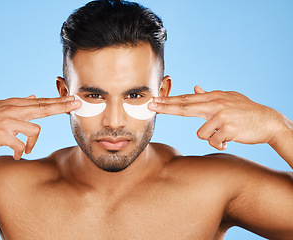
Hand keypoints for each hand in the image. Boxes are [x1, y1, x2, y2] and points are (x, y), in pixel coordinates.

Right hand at [0, 95, 80, 159]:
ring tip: (25, 149)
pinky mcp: (1, 134)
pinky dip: (20, 152)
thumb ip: (18, 102)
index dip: (58, 101)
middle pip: (43, 108)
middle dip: (62, 106)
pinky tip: (16, 156)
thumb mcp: (0, 107)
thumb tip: (33, 96)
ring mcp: (7, 122)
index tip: (73, 99)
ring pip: (34, 130)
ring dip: (32, 144)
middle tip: (77, 104)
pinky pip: (20, 145)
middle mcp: (13, 110)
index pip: (41, 102)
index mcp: (14, 104)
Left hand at [148, 86, 285, 149]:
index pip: (186, 100)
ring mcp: (222, 116)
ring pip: (201, 134)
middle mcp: (215, 104)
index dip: (168, 101)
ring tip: (223, 134)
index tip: (154, 101)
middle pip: (184, 107)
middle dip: (165, 107)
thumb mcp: (229, 98)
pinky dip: (221, 143)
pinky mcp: (228, 128)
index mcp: (213, 98)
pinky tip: (230, 139)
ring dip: (211, 137)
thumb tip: (195, 88)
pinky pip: (214, 141)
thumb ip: (210, 95)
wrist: (268, 121)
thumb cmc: (246, 111)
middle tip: (150, 106)